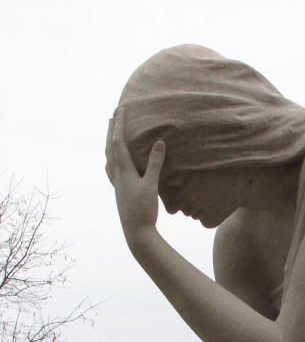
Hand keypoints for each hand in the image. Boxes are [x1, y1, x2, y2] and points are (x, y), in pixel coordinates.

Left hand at [105, 109, 165, 242]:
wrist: (135, 232)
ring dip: (109, 143)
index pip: (118, 142)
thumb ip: (154, 163)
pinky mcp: (119, 191)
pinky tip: (114, 162)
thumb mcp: (151, 185)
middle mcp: (116, 174)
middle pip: (110, 147)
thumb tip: (159, 142)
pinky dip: (111, 158)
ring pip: (108, 157)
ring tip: (111, 134)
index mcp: (123, 170)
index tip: (121, 110)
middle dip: (111, 130)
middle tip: (113, 116)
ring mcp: (116, 183)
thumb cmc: (143, 209)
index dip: (119, 124)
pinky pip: (111, 169)